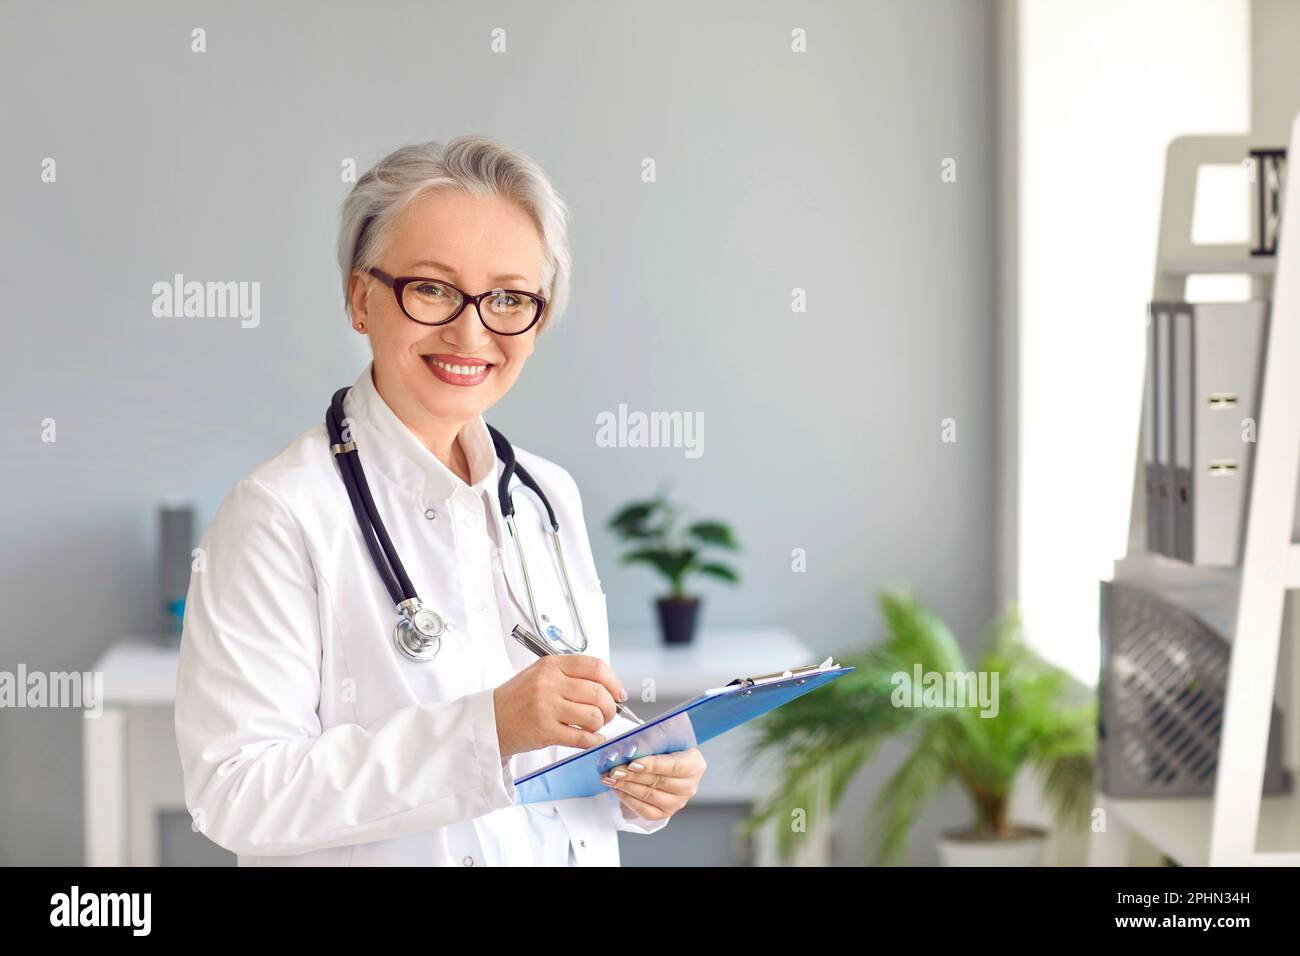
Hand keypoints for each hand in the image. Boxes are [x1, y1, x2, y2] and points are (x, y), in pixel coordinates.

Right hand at [493, 654, 627, 757]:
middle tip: (608, 714)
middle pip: (599, 693)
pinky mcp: (545, 731)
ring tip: (593, 725)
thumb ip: (571, 676)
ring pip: (594, 716)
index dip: (613, 681)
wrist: (490, 721)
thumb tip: (610, 689)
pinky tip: (591, 738)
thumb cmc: (518, 698)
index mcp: (550, 665)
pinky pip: (583, 737)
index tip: (618, 693)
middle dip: (611, 707)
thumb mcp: (541, 675)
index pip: (595, 666)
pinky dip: (593, 740)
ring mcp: (546, 707)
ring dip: (600, 725)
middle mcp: (549, 683)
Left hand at [601, 748, 706, 820]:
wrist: (667, 765)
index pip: (673, 766)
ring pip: (649, 795)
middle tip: (614, 770)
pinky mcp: (664, 813)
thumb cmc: (664, 749)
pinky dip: (628, 799)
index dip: (652, 765)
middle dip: (633, 776)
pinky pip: (644, 810)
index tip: (632, 764)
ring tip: (610, 778)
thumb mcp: (663, 740)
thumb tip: (628, 747)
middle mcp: (689, 786)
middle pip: (658, 781)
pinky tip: (617, 789)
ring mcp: (678, 802)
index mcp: (694, 764)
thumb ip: (651, 742)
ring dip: (626, 787)